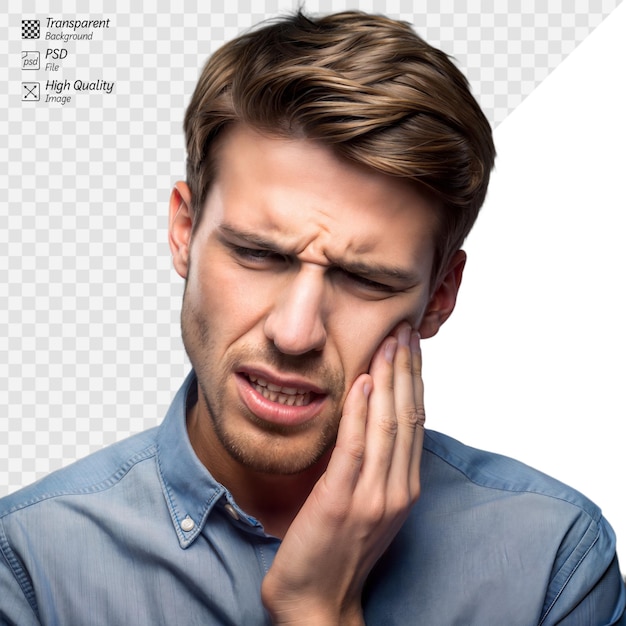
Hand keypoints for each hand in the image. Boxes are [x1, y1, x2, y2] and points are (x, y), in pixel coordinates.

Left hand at [261, 324, 424, 624]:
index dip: (415, 380)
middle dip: (407, 369)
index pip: (415, 421)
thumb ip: (376, 464)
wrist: (318, 604)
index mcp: (405, 487)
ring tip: (389, 343)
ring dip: (389, 379)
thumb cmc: (338, 550)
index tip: (411, 346)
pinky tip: (361, 381)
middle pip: (407, 416)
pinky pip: (355, 448)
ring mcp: (372, 496)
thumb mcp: (368, 503)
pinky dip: (359, 412)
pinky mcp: (341, 501)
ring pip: (387, 425)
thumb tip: (370, 417)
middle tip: (405, 330)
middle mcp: (397, 489)